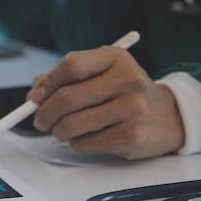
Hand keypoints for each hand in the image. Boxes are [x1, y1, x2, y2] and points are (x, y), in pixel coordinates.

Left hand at [26, 46, 184, 159]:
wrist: (166, 116)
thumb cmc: (122, 91)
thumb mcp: (99, 72)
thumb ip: (64, 78)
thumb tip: (34, 95)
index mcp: (115, 58)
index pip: (71, 65)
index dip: (47, 83)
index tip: (35, 96)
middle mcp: (128, 80)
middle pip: (67, 98)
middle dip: (44, 113)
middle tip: (39, 120)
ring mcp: (132, 109)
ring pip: (72, 124)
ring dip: (57, 130)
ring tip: (60, 129)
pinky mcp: (131, 136)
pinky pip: (84, 142)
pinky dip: (75, 142)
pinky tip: (86, 135)